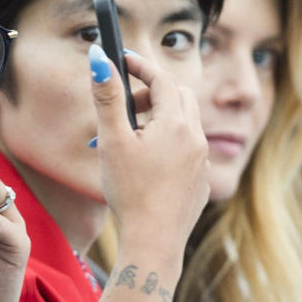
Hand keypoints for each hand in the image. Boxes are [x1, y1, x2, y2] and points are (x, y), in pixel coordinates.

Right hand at [89, 45, 208, 270]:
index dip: (141, 66)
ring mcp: (202, 163)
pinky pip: (188, 152)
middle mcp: (196, 139)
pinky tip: (146, 167)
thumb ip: (107, 98)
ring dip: (160, 121)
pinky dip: (169, 147)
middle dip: (152, 93)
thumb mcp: (112, 141)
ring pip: (185, 126)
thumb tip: (100, 58)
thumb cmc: (130, 192)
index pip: (161, 79)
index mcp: (176, 124)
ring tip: (130, 139)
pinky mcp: (200, 184)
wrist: (154, 243)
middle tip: (126, 104)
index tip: (123, 59)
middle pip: (179, 97)